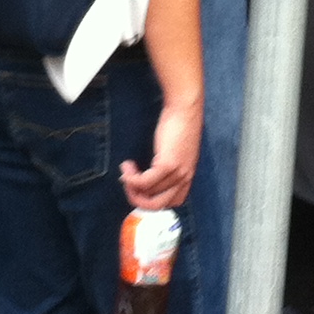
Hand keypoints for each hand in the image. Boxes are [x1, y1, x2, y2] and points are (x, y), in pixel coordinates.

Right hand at [119, 91, 202, 210]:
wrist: (184, 108)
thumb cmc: (179, 125)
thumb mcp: (175, 151)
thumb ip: (167, 166)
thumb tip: (145, 179)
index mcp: (188, 177)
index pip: (172, 203)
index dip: (152, 199)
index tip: (140, 187)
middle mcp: (184, 179)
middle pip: (157, 205)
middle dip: (138, 199)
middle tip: (128, 185)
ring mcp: (177, 173)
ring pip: (147, 194)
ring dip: (131, 184)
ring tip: (126, 170)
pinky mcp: (168, 165)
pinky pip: (143, 182)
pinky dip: (131, 178)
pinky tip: (127, 166)